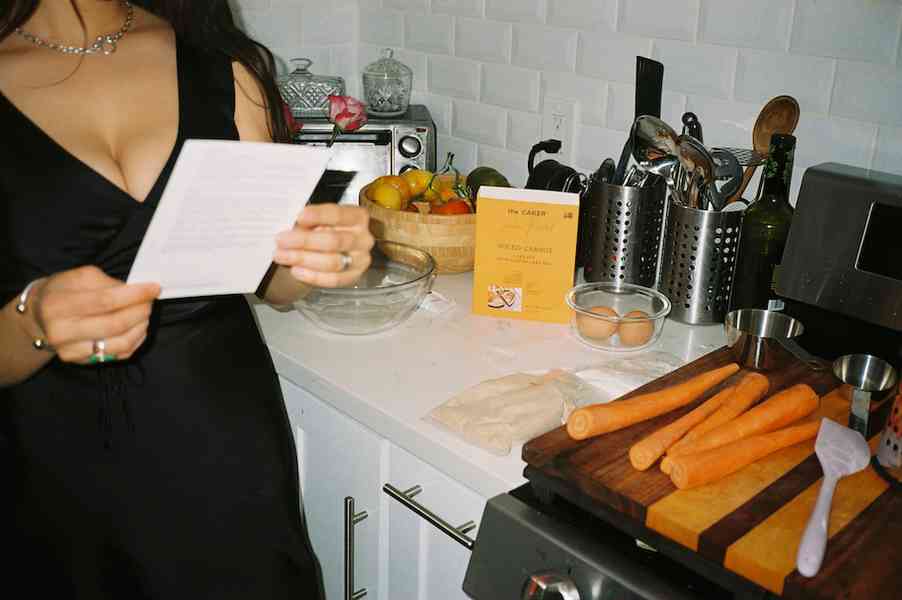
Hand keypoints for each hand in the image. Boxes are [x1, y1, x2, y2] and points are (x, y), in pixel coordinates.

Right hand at [28, 266, 159, 363]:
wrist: (40, 317)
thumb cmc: (62, 293)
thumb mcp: (77, 277)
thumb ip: (107, 282)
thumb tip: (136, 291)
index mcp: (58, 305)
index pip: (106, 301)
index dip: (135, 295)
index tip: (153, 288)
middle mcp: (62, 332)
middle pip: (115, 324)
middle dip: (141, 311)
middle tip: (150, 301)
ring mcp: (72, 350)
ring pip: (120, 343)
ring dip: (141, 326)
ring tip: (144, 314)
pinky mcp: (82, 362)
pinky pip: (119, 354)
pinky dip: (135, 340)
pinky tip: (137, 328)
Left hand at [273, 204, 374, 287]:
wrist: (327, 251)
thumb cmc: (322, 230)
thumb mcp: (316, 221)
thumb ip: (308, 222)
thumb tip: (292, 225)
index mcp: (358, 217)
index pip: (339, 215)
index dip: (319, 216)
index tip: (299, 217)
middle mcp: (363, 238)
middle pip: (334, 241)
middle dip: (305, 241)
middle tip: (281, 240)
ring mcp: (361, 260)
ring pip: (332, 262)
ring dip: (304, 259)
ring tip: (282, 255)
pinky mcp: (354, 277)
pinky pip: (334, 280)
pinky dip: (313, 276)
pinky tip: (296, 270)